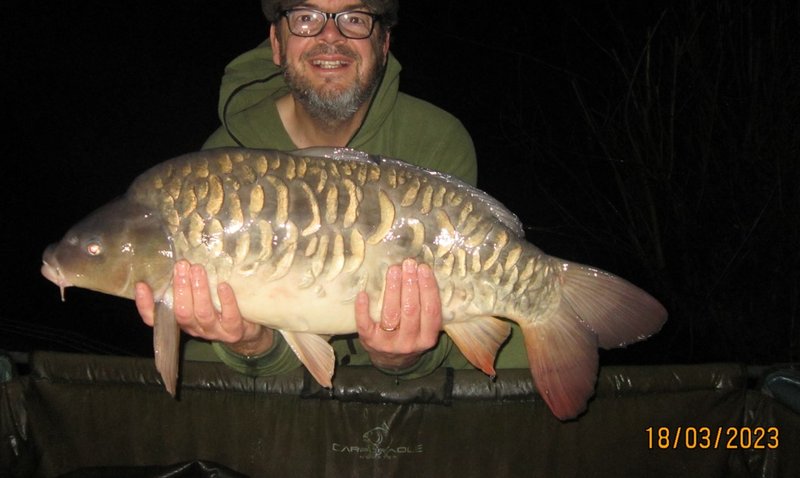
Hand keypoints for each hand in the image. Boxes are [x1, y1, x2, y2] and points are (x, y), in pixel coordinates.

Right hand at [135, 260, 272, 355]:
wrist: (246, 332)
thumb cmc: (218, 309)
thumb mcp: (198, 298)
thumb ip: (186, 285)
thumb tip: (177, 257)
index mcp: (180, 320)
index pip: (154, 319)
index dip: (146, 305)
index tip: (141, 285)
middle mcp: (193, 328)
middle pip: (182, 312)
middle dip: (180, 288)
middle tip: (182, 265)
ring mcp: (214, 331)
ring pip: (203, 313)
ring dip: (200, 291)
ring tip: (199, 270)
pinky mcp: (234, 331)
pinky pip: (229, 316)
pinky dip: (226, 300)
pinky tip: (223, 285)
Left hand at [355, 258, 442, 370]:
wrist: (391, 361)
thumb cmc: (410, 336)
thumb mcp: (425, 329)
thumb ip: (427, 308)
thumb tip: (423, 272)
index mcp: (427, 338)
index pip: (431, 310)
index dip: (428, 288)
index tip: (424, 268)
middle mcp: (410, 342)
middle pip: (411, 310)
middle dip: (410, 284)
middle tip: (408, 264)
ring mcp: (388, 343)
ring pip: (391, 313)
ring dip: (392, 289)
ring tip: (394, 270)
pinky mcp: (369, 341)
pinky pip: (365, 324)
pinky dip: (363, 308)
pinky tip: (363, 293)